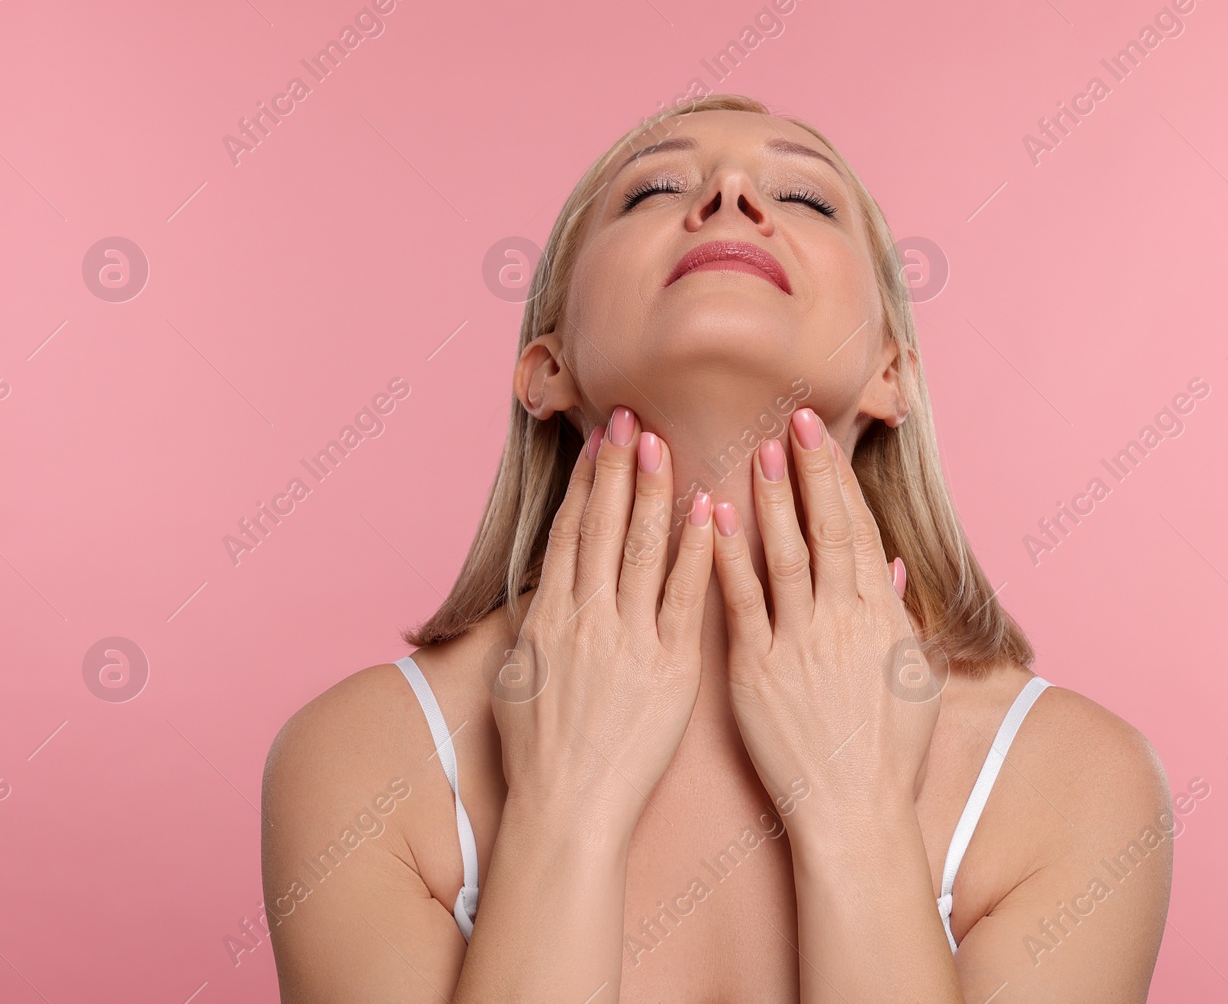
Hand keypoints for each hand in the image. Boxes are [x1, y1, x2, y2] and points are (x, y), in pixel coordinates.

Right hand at [493, 406, 714, 842]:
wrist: (568, 810)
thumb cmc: (539, 755)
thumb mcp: (517, 679)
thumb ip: (532, 627)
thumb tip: (543, 591)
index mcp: (548, 618)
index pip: (571, 532)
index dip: (586, 482)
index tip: (599, 442)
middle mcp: (586, 618)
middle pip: (604, 525)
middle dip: (619, 467)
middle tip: (633, 417)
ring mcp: (629, 640)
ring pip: (642, 548)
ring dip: (654, 491)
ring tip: (665, 443)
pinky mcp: (671, 667)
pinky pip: (686, 597)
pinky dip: (696, 551)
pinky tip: (710, 511)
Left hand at [711, 407, 936, 835]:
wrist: (852, 812)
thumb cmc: (885, 753)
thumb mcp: (911, 678)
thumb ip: (900, 616)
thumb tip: (893, 567)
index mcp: (881, 617)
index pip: (857, 530)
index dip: (838, 480)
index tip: (821, 438)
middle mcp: (843, 620)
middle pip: (824, 529)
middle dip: (808, 471)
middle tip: (790, 420)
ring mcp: (799, 642)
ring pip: (782, 554)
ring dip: (769, 499)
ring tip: (755, 451)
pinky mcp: (756, 670)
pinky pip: (738, 602)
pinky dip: (725, 556)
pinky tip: (709, 517)